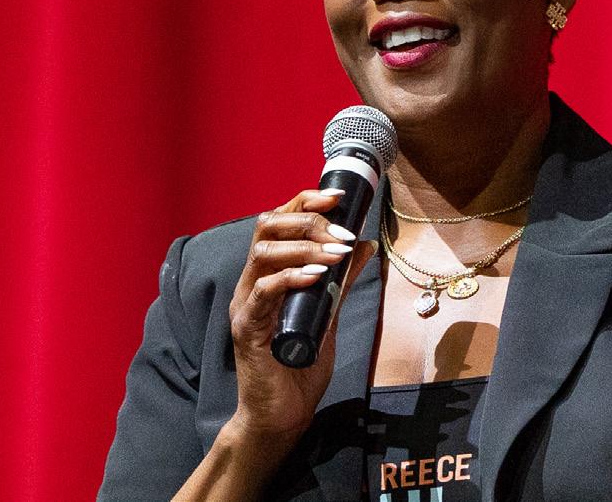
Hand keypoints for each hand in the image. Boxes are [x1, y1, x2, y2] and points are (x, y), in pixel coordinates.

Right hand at [226, 189, 374, 441]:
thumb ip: (342, 279)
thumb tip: (365, 244)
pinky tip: (316, 277)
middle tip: (341, 234)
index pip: (278, 221)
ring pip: (263, 253)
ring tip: (336, 254)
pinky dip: (290, 278)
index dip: (305, 202)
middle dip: (308, 220)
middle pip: (267, 227)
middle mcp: (251, 282)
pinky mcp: (246, 329)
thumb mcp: (328, 312)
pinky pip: (263, 292)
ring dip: (304, 247)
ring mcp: (245, 304)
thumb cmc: (299, 365)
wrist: (282, 415)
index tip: (337, 197)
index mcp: (267, 273)